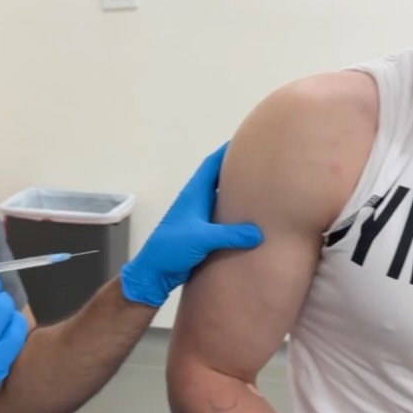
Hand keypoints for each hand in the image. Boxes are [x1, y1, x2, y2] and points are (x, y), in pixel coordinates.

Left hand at [120, 143, 262, 306]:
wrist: (154, 271)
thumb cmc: (172, 248)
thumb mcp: (203, 238)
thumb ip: (231, 235)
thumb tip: (258, 232)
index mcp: (194, 194)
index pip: (211, 165)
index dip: (226, 151)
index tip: (245, 141)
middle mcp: (196, 201)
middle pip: (218, 178)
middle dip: (236, 170)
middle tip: (258, 164)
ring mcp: (198, 216)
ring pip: (220, 198)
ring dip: (235, 192)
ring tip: (258, 188)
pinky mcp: (201, 231)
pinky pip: (221, 216)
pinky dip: (233, 213)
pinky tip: (248, 218)